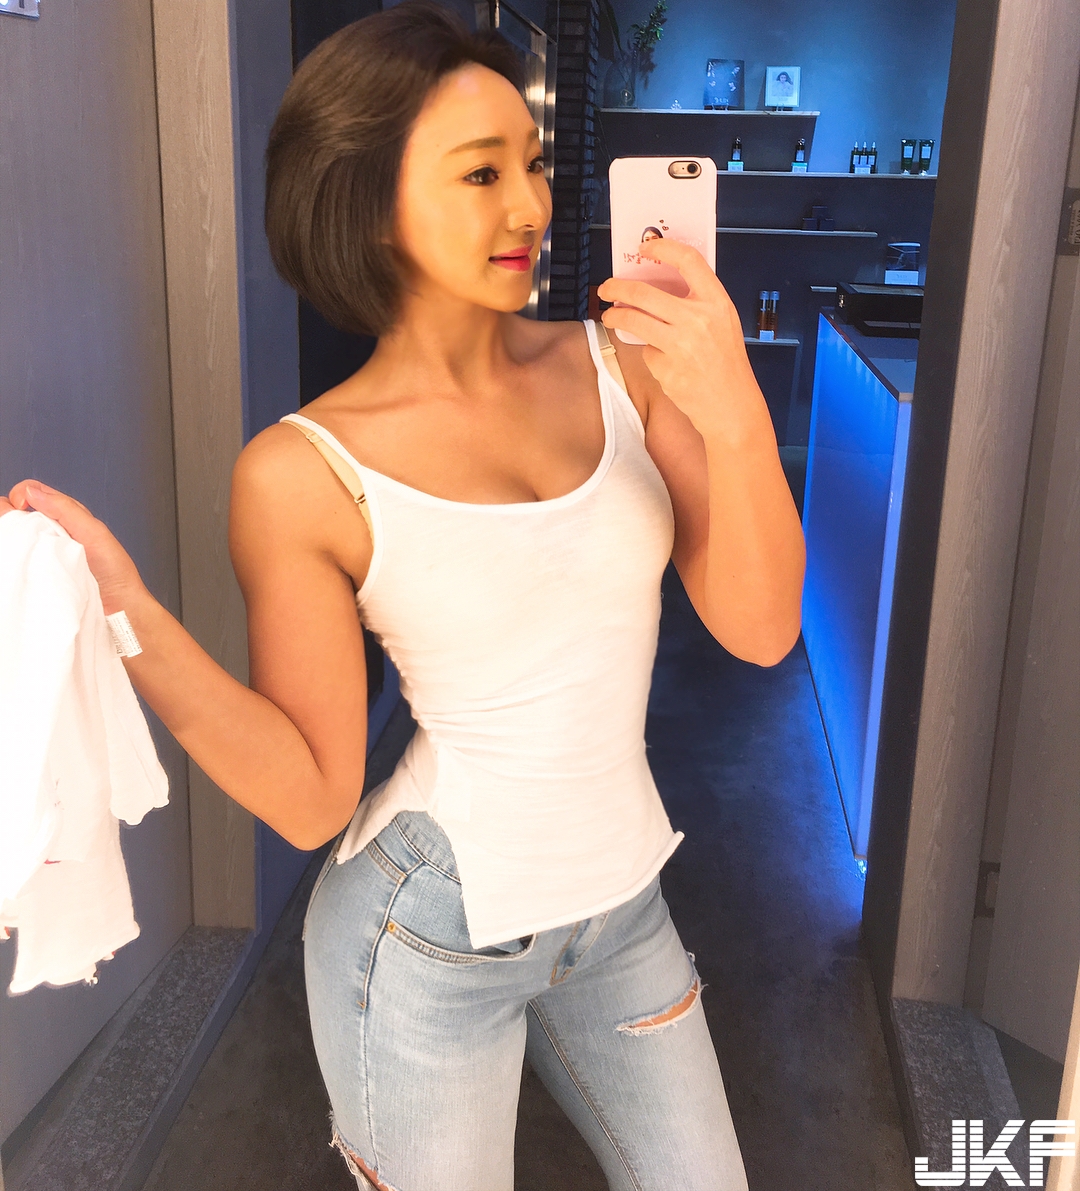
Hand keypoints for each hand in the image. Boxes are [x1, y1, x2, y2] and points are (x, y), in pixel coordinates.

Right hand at [5, 481, 147, 614]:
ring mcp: (43, 554)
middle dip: (8, 514)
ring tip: (16, 545)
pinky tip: (15, 560)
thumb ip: (65, 509)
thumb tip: (31, 491)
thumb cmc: (114, 573)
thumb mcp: (94, 532)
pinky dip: (12, 556)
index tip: (20, 507)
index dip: (21, 494)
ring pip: (14, 536)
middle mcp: (51, 533)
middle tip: (15, 529)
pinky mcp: (38, 574)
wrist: (119, 608)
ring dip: (9, 535)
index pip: (33, 493)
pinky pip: (17, 561)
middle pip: (17, 514)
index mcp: (66, 517)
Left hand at [597, 239, 765, 441]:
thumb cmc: (726, 363)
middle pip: (644, 292)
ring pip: (634, 320)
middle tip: (607, 288)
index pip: (688, 261)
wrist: (731, 405)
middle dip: (617, 287)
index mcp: (717, 303)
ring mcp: (680, 344)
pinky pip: (647, 351)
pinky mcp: (666, 367)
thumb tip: (658, 286)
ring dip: (616, 316)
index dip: (663, 248)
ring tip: (611, 316)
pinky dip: (650, 353)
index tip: (645, 248)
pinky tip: (664, 361)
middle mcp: (697, 319)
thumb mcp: (723, 323)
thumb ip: (697, 303)